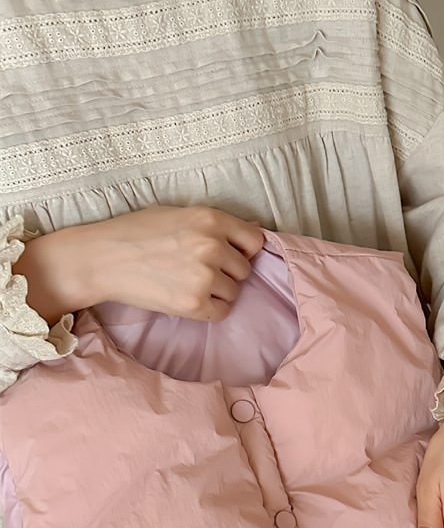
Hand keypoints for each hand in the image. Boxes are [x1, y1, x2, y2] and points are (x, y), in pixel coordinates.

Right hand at [77, 205, 264, 322]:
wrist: (103, 259)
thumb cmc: (136, 233)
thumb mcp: (178, 214)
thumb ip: (217, 224)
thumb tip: (257, 228)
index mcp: (210, 219)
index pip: (255, 240)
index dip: (244, 250)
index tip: (229, 255)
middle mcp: (212, 245)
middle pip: (244, 269)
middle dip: (226, 273)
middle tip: (196, 270)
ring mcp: (205, 275)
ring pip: (233, 292)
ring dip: (216, 292)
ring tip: (187, 283)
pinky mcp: (195, 302)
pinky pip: (222, 312)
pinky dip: (209, 309)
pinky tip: (187, 298)